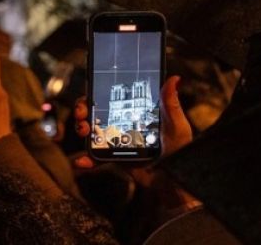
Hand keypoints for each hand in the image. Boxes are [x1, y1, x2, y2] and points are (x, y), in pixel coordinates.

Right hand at [73, 76, 193, 167]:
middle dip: (83, 109)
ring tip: (83, 132)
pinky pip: (94, 156)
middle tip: (82, 114)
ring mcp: (115, 141)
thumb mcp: (177, 126)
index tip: (90, 93)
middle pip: (95, 110)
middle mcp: (122, 123)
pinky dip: (85, 159)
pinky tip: (81, 161)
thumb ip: (171, 104)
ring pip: (91, 130)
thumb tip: (174, 78)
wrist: (172, 182)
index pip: (111, 97)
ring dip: (81, 129)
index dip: (96, 92)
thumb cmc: (179, 153)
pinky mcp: (112, 157)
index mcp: (135, 112)